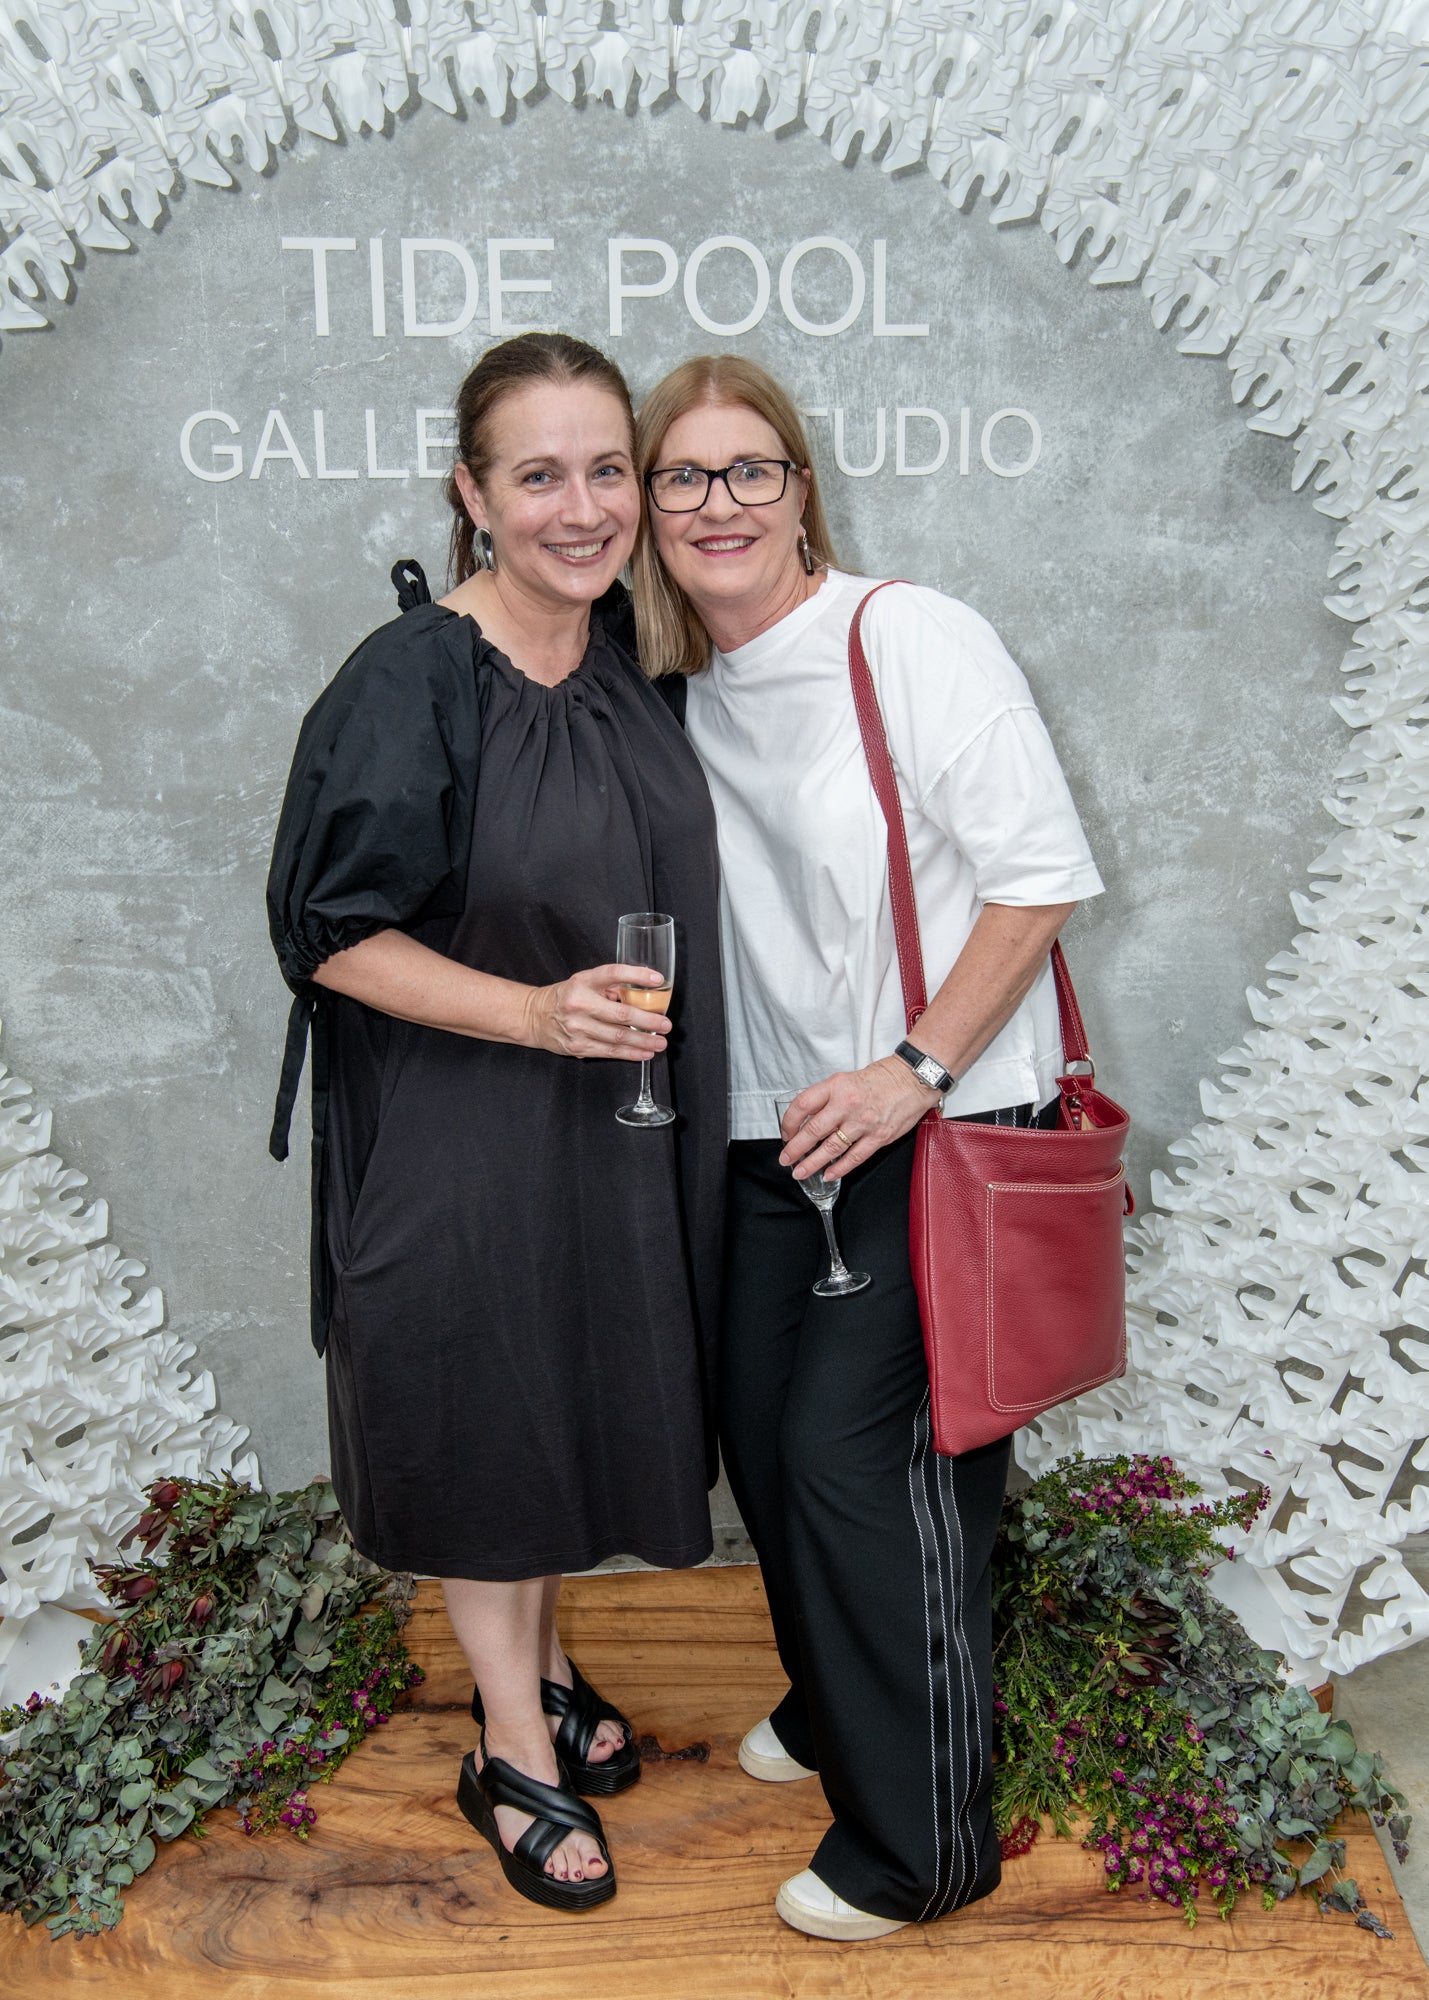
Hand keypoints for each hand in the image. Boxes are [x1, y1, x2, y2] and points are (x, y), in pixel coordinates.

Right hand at [523, 964, 670, 1060]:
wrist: (535, 1017)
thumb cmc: (565, 997)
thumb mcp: (584, 982)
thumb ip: (610, 986)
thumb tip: (644, 992)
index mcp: (582, 983)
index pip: (613, 974)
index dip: (637, 974)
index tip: (658, 979)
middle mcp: (579, 1005)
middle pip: (620, 1014)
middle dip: (648, 1021)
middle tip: (666, 1025)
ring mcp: (577, 1028)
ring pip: (617, 1037)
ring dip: (643, 1042)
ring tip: (660, 1042)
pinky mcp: (578, 1047)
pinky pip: (609, 1052)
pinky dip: (630, 1053)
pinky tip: (644, 1053)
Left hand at [779, 1057, 940, 1180]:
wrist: (912, 1079)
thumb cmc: (881, 1079)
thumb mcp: (846, 1079)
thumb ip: (827, 1098)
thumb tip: (807, 1119)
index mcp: (836, 1086)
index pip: (803, 1105)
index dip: (789, 1122)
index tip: (786, 1132)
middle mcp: (848, 1104)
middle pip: (813, 1131)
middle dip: (795, 1149)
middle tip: (786, 1159)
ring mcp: (864, 1122)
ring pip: (831, 1148)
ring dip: (813, 1163)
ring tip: (801, 1172)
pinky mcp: (879, 1136)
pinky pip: (854, 1157)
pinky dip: (839, 1168)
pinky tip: (829, 1174)